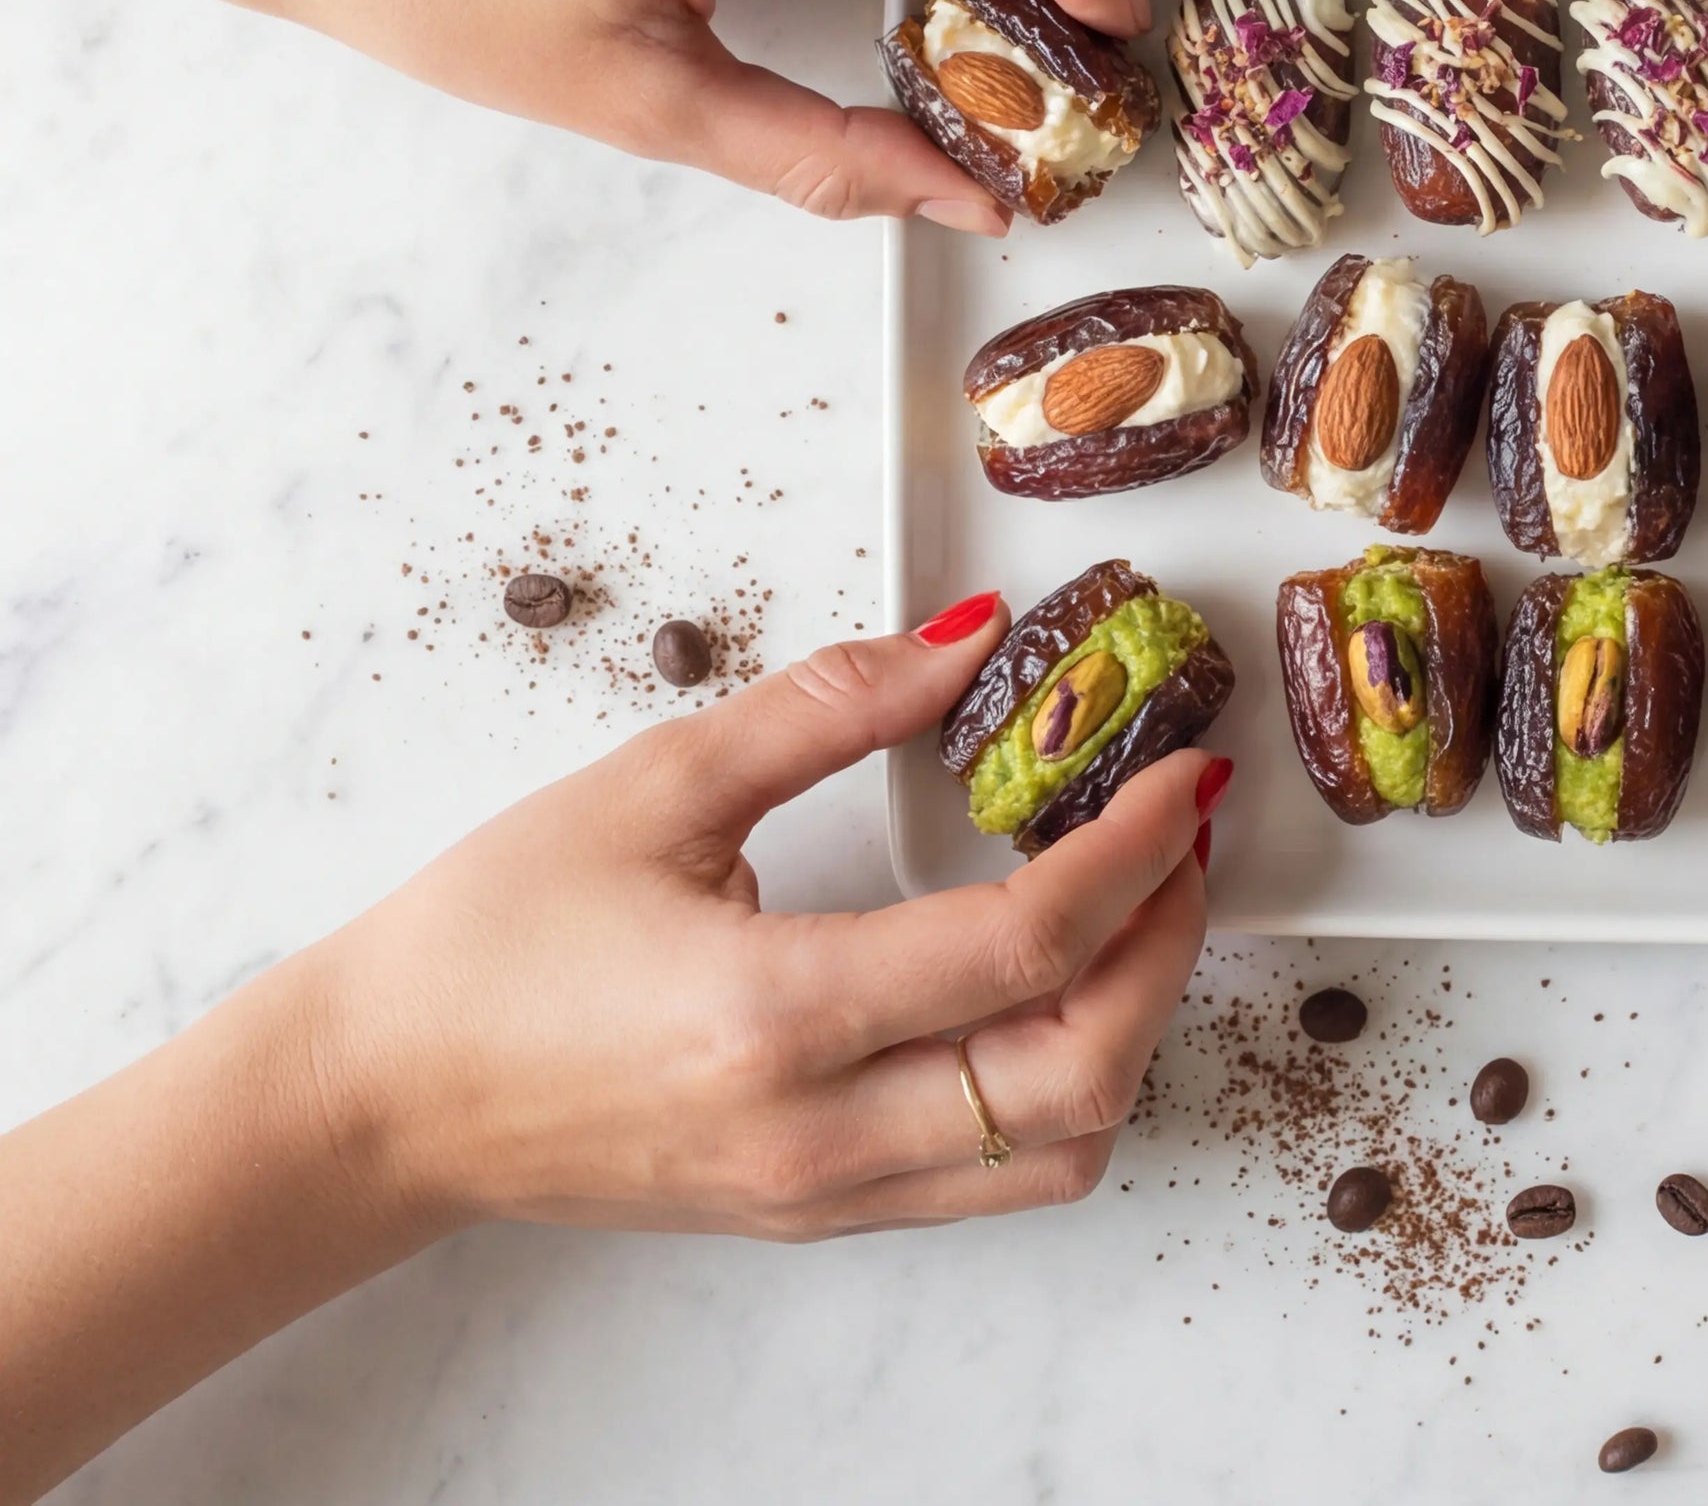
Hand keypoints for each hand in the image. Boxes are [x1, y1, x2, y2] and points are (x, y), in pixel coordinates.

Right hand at [290, 592, 1211, 1235]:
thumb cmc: (487, 945)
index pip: (1029, 944)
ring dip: (1132, 1030)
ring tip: (1133, 913)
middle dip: (1165, 946)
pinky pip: (997, 1178)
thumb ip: (827, 705)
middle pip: (1082, 1068)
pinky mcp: (817, 1211)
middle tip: (1177, 838)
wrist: (378, 1098)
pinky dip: (1066, 1088)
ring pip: (1062, 1149)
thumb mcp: (652, 786)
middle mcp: (814, 1130)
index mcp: (772, 1018)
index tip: (1186, 775)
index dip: (1137, 852)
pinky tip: (1056, 989)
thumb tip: (968, 638)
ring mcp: (821, 1190)